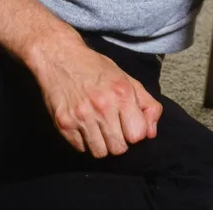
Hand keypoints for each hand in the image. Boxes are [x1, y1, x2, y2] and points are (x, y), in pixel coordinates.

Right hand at [32, 34, 162, 156]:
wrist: (61, 59)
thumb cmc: (97, 69)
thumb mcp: (127, 78)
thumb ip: (146, 104)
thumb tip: (151, 133)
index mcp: (122, 93)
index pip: (138, 135)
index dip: (136, 133)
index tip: (130, 126)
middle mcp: (103, 106)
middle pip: (119, 148)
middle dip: (119, 141)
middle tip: (114, 128)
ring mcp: (82, 117)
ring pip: (100, 153)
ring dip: (102, 145)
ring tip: (99, 128)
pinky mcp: (64, 125)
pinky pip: (81, 149)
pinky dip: (85, 142)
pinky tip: (85, 126)